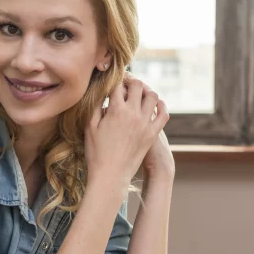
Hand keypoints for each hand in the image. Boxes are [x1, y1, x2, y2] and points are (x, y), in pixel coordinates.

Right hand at [86, 73, 169, 188]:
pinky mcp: (153, 134)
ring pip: (153, 96)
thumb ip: (95, 107)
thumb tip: (101, 93)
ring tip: (139, 92)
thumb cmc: (96, 153)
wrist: (111, 175)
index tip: (112, 78)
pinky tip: (155, 104)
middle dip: (131, 80)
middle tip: (125, 82)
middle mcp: (133, 114)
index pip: (117, 85)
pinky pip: (163, 114)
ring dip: (146, 90)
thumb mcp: (89, 127)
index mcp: (116, 110)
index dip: (114, 78)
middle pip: (137, 86)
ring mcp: (145, 124)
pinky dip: (161, 105)